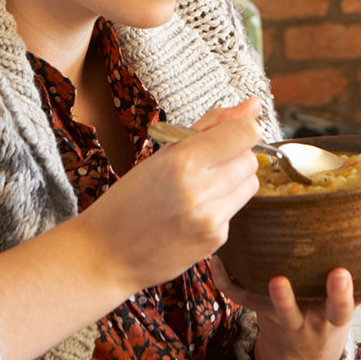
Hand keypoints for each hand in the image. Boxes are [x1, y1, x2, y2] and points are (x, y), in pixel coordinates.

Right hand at [79, 98, 261, 292]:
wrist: (106, 254)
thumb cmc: (128, 200)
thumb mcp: (161, 155)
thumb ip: (210, 127)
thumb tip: (253, 105)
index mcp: (182, 161)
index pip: (245, 133)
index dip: (240, 130)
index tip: (228, 134)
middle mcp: (200, 190)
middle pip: (250, 159)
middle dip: (234, 156)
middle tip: (205, 164)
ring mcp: (211, 218)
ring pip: (250, 184)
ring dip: (234, 180)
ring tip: (200, 187)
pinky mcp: (216, 239)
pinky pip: (236, 209)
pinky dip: (222, 205)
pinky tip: (194, 212)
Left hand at [212, 256, 360, 359]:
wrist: (299, 356)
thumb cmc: (325, 305)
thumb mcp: (349, 292)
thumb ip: (358, 257)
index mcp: (350, 302)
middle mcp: (326, 316)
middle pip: (339, 310)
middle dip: (341, 293)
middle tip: (340, 274)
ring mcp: (296, 320)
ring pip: (290, 313)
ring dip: (284, 298)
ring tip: (278, 280)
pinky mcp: (266, 317)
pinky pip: (246, 302)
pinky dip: (229, 283)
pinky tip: (217, 263)